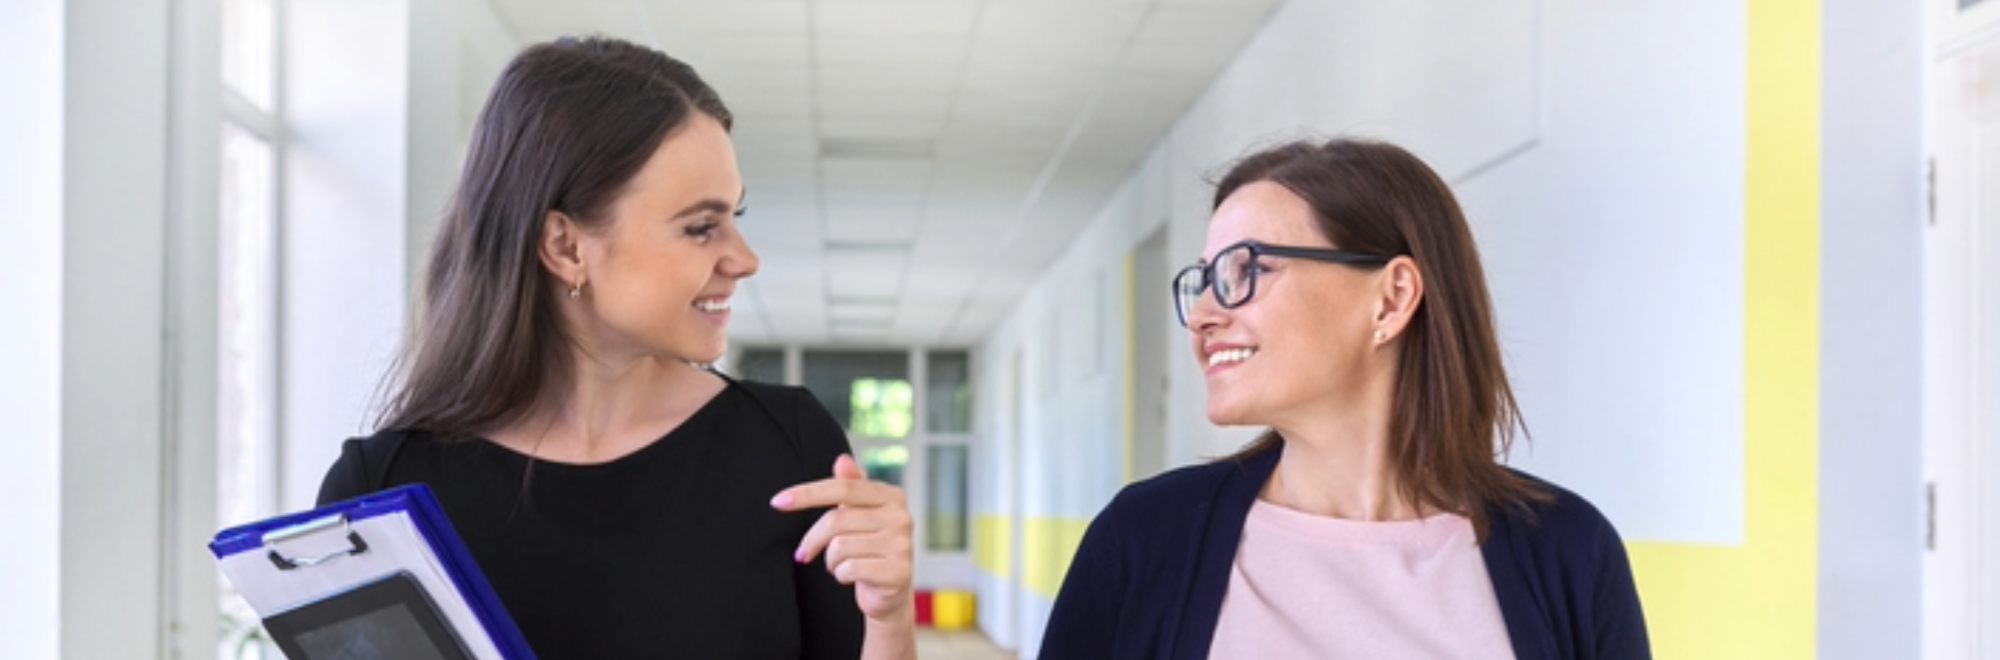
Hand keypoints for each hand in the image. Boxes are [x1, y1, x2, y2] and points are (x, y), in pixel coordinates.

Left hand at [770, 455, 913, 621]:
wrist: (892, 592)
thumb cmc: (870, 548)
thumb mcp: (860, 515)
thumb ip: (852, 487)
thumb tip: (842, 460)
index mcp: (892, 496)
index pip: (843, 487)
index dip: (808, 493)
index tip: (777, 502)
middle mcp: (901, 517)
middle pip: (836, 520)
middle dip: (813, 540)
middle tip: (804, 554)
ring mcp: (901, 545)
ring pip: (839, 547)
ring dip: (830, 561)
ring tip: (839, 565)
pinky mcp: (897, 572)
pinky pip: (849, 569)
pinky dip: (841, 575)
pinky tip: (850, 576)